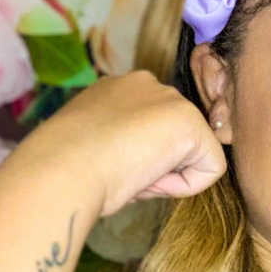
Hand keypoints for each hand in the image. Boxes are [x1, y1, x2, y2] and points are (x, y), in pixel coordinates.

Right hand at [44, 70, 228, 217]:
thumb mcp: (93, 146)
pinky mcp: (191, 123)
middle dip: (156, 167)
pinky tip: (149, 178)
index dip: (136, 161)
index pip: (149, 131)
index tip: (110, 168)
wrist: (60, 169)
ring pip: (193, 154)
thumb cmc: (65, 168)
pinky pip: (209, 169)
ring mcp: (171, 99)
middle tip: (121, 175)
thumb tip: (144, 169)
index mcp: (118, 90)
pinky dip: (184, 186)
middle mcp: (147, 84)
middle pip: (174, 141)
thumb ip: (122, 145)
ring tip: (131, 175)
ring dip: (167, 176)